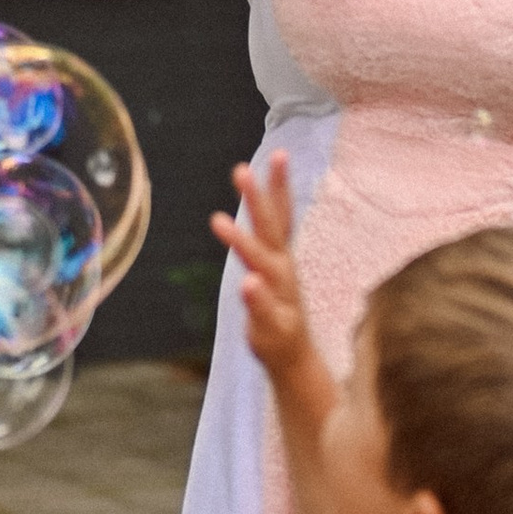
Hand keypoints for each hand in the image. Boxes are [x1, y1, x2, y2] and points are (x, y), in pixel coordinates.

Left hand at [209, 154, 315, 383]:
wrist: (295, 361)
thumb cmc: (278, 309)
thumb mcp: (271, 269)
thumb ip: (267, 235)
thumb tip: (260, 199)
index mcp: (281, 256)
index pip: (282, 214)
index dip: (280, 185)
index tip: (279, 152)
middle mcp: (284, 270)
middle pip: (271, 229)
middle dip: (257, 199)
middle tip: (241, 170)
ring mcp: (282, 297)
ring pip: (264, 265)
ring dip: (243, 241)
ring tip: (217, 220)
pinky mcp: (274, 325)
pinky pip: (266, 308)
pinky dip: (258, 295)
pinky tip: (248, 282)